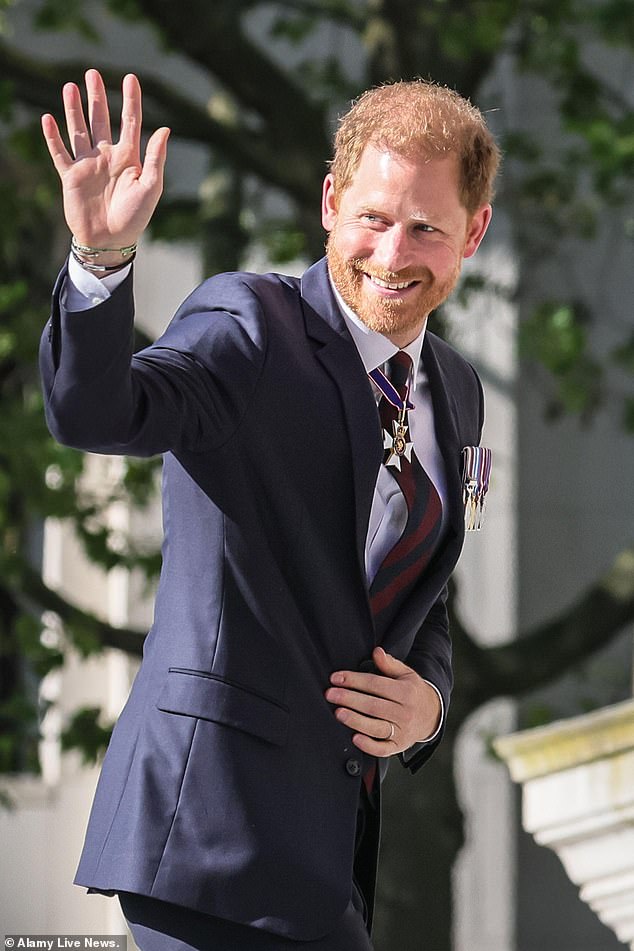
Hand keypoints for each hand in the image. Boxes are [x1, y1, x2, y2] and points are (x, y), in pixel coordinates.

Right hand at [41, 69, 169, 253]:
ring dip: (73, 109)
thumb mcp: (150, 188)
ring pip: (78, 130)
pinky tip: (47, 118)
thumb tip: (165, 128)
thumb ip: (155, 158)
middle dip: (96, 97)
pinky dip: (53, 136)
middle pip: (100, 120)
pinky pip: (60, 152)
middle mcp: (107, 157)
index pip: (130, 122)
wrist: (110, 241)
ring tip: (70, 87)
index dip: (131, 100)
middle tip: (92, 73)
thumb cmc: (134, 218)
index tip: (131, 78)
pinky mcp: (71, 176)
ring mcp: (88, 165)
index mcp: (129, 158)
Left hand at [325, 646, 440, 756]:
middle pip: (373, 706)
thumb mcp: (407, 675)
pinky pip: (382, 749)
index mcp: (406, 692)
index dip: (354, 680)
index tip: (336, 678)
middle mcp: (404, 712)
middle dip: (349, 699)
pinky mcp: (398, 746)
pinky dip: (368, 745)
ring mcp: (402, 731)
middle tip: (330, 694)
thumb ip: (390, 664)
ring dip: (355, 720)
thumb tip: (376, 651)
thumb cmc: (413, 692)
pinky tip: (355, 737)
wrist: (432, 716)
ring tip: (338, 713)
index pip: (376, 684)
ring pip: (376, 727)